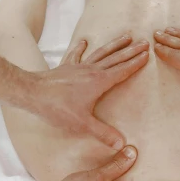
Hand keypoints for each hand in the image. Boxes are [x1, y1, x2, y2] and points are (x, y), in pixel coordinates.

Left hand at [30, 34, 149, 146]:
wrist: (32, 93)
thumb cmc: (57, 108)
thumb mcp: (82, 124)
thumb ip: (103, 133)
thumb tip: (122, 144)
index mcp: (99, 82)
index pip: (122, 71)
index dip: (135, 63)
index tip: (147, 55)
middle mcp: (91, 71)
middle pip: (115, 58)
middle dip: (131, 51)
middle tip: (144, 43)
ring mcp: (78, 67)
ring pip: (100, 53)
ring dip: (114, 45)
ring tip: (126, 36)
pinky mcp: (66, 68)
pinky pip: (76, 55)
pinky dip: (82, 48)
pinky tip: (85, 41)